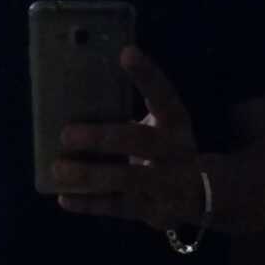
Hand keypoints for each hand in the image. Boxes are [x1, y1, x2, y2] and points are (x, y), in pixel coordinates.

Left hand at [52, 45, 202, 231]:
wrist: (206, 196)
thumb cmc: (168, 153)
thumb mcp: (163, 130)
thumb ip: (132, 119)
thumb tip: (79, 103)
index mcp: (176, 125)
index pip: (165, 96)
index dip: (147, 75)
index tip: (125, 52)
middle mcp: (175, 153)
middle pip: (140, 142)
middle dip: (103, 138)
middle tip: (66, 133)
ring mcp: (166, 186)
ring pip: (127, 180)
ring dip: (90, 175)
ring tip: (58, 168)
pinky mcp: (153, 212)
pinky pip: (118, 208)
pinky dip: (89, 204)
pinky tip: (64, 198)